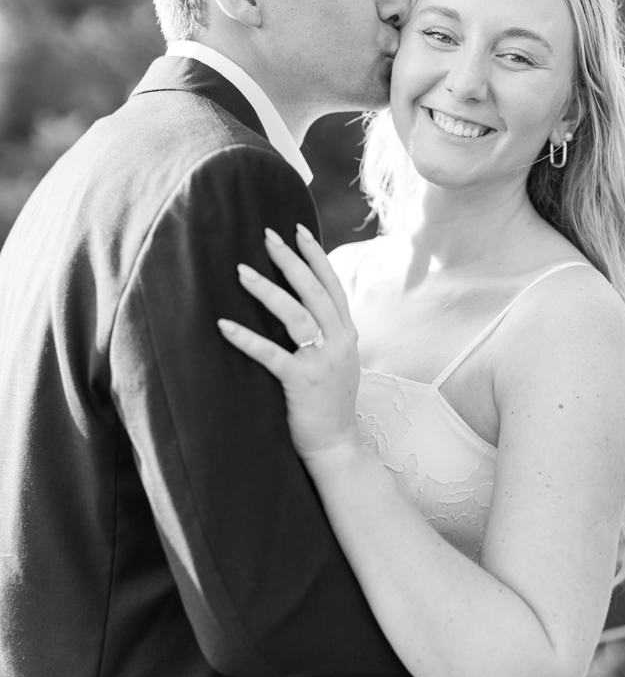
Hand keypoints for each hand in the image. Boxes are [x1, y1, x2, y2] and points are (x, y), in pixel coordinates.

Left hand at [218, 224, 362, 461]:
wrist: (339, 445)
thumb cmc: (330, 404)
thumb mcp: (339, 362)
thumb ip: (328, 334)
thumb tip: (304, 308)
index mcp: (347, 334)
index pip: (332, 285)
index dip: (315, 256)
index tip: (297, 230)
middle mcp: (340, 342)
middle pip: (313, 291)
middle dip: (289, 260)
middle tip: (266, 236)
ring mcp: (323, 362)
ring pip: (296, 315)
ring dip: (267, 290)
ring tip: (241, 271)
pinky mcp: (303, 382)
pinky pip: (271, 354)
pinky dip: (246, 338)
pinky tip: (224, 325)